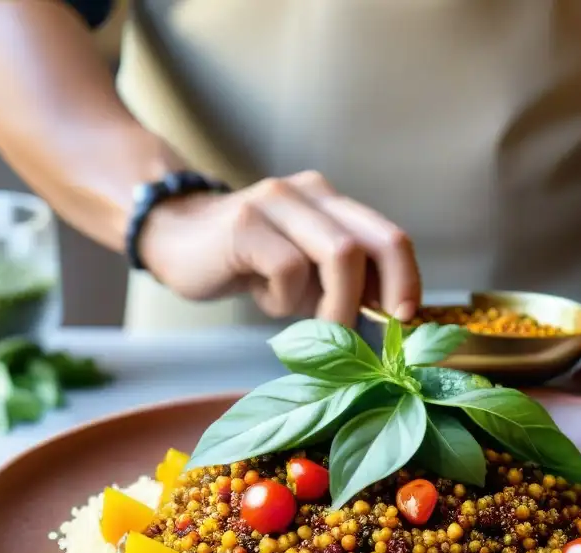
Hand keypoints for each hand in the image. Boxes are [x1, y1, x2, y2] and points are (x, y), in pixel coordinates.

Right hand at [139, 170, 420, 324]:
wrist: (173, 240)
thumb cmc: (247, 264)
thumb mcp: (304, 275)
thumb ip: (343, 284)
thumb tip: (388, 317)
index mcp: (331, 203)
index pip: (388, 237)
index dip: (407, 277)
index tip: (406, 317)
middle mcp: (310, 194)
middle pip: (376, 240)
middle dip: (390, 291)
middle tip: (381, 329)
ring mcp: (276, 202)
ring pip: (340, 255)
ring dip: (338, 305)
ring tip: (317, 327)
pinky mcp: (245, 225)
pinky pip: (289, 269)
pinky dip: (285, 300)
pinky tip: (264, 300)